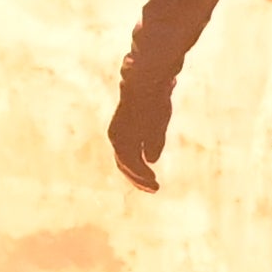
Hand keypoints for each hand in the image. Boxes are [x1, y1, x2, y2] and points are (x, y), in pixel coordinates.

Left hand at [108, 72, 172, 195]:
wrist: (148, 82)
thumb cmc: (154, 100)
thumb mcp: (155, 123)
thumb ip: (153, 141)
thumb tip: (151, 159)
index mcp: (121, 131)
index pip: (126, 158)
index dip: (138, 172)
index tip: (152, 182)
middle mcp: (116, 136)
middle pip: (124, 164)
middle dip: (138, 179)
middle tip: (154, 189)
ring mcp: (119, 136)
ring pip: (126, 165)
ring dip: (140, 179)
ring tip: (154, 188)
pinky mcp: (124, 136)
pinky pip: (130, 160)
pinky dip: (140, 172)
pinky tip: (151, 179)